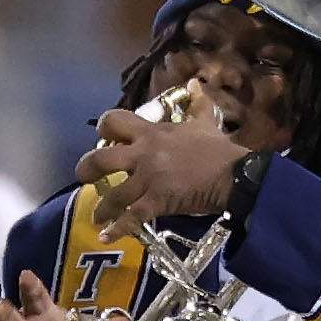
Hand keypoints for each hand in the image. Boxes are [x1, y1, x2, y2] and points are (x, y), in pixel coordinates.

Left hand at [80, 100, 246, 229]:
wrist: (235, 175)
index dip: (105, 127)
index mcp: (152, 133)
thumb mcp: (205, 122)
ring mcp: (148, 179)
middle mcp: (144, 154)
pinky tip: (105, 236)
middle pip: (101, 159)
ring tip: (98, 216)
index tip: (105, 137)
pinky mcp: (156, 201)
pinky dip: (117, 229)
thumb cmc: (218, 150)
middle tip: (85, 176)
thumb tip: (196, 84)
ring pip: (114, 195)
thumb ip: (197, 103)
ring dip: (103, 208)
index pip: (115, 120)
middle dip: (87, 168)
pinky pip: (131, 218)